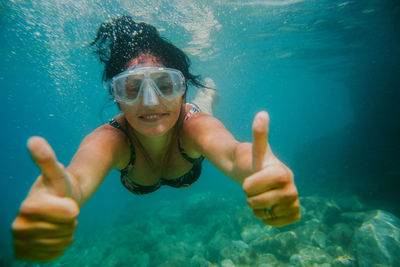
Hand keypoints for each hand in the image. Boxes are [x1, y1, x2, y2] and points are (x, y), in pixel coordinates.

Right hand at [12, 137, 78, 260]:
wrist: (54, 205)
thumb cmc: (58, 187)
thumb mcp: (57, 172)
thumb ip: (47, 159)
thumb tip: (34, 140)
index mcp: (27, 206)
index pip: (69, 213)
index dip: (72, 208)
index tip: (64, 201)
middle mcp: (18, 226)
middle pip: (65, 230)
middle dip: (70, 221)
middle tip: (61, 212)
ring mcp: (20, 242)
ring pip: (62, 243)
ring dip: (66, 233)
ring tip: (58, 222)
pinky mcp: (25, 254)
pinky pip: (56, 254)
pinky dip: (60, 246)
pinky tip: (54, 235)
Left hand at [243, 111, 299, 226]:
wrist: (263, 179)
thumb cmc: (257, 164)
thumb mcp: (256, 150)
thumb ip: (260, 135)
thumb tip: (262, 114)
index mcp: (282, 172)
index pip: (258, 183)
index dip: (250, 185)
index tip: (249, 181)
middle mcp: (292, 186)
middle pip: (260, 202)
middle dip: (251, 198)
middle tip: (254, 190)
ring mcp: (294, 201)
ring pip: (267, 214)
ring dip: (257, 209)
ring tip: (261, 198)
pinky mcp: (295, 213)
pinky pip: (277, 223)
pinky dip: (268, 219)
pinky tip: (268, 209)